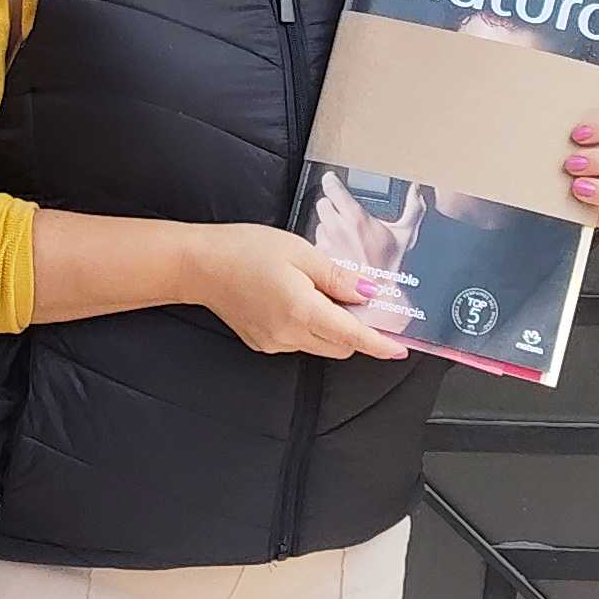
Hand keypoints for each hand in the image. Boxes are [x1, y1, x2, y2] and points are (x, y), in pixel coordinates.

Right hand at [191, 225, 414, 361]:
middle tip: (354, 297)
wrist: (199, 264)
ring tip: (315, 290)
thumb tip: (368, 295)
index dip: (379, 343)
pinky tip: (294, 298)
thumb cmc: (245, 250)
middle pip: (340, 346)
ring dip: (330, 327)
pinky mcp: (262, 343)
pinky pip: (298, 341)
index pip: (353, 336)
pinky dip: (308, 326)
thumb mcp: (300, 252)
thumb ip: (338, 277)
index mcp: (302, 310)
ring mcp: (274, 343)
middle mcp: (289, 334)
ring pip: (319, 344)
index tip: (399, 349)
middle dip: (355, 329)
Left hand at [315, 173, 427, 277]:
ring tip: (342, 237)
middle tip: (340, 212)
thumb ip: (414, 208)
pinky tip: (336, 252)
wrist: (374, 296)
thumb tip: (418, 191)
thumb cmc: (389, 267)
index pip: (331, 187)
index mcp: (355, 217)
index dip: (331, 181)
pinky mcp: (318, 258)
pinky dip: (324, 245)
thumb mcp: (406, 234)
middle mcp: (336, 227)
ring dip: (327, 227)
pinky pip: (316, 244)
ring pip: (318, 224)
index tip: (331, 180)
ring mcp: (325, 243)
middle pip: (322, 203)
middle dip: (330, 206)